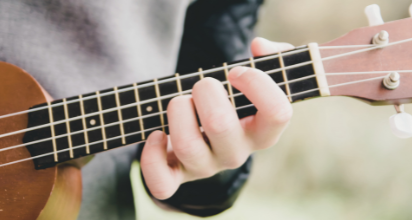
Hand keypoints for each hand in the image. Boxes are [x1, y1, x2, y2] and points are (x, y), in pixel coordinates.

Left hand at [140, 37, 295, 199]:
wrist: (206, 132)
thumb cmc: (236, 100)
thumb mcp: (261, 78)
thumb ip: (273, 56)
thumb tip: (260, 47)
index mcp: (263, 132)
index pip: (277, 113)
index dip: (257, 84)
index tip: (236, 72)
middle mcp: (236, 153)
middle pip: (221, 125)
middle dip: (205, 91)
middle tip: (202, 84)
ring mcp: (206, 166)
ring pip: (188, 146)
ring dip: (177, 113)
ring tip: (179, 102)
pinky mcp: (177, 175)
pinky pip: (162, 184)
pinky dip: (151, 159)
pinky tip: (156, 134)